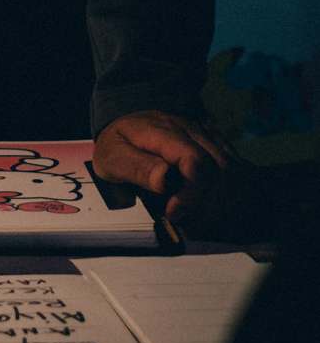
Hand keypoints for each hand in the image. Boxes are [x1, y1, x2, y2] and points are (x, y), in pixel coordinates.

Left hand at [93, 111, 232, 226]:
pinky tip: (205, 202)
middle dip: (204, 200)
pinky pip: (229, 164)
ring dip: (216, 197)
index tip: (173, 212)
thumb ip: (138, 167)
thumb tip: (165, 179)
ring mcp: (201, 132)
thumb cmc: (117, 146)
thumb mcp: (113, 158)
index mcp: (161, 131)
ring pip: (227, 167)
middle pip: (216, 167)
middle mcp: (187, 128)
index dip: (191, 192)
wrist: (120, 126)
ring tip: (194, 213)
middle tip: (182, 217)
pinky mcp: (209, 140)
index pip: (194, 160)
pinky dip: (223, 188)